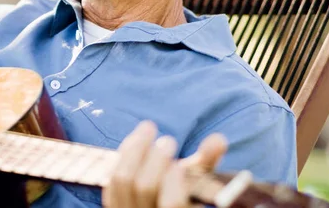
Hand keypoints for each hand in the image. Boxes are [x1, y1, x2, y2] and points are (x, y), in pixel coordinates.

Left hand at [102, 121, 227, 207]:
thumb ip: (207, 164)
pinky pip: (110, 178)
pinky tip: (134, 140)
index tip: (179, 165)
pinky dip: (122, 156)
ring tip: (150, 128)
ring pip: (122, 180)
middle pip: (143, 187)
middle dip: (155, 159)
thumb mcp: (198, 184)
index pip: (172, 205)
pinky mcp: (113, 204)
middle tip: (169, 140)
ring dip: (135, 149)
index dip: (174, 185)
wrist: (155, 205)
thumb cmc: (184, 195)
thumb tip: (218, 139)